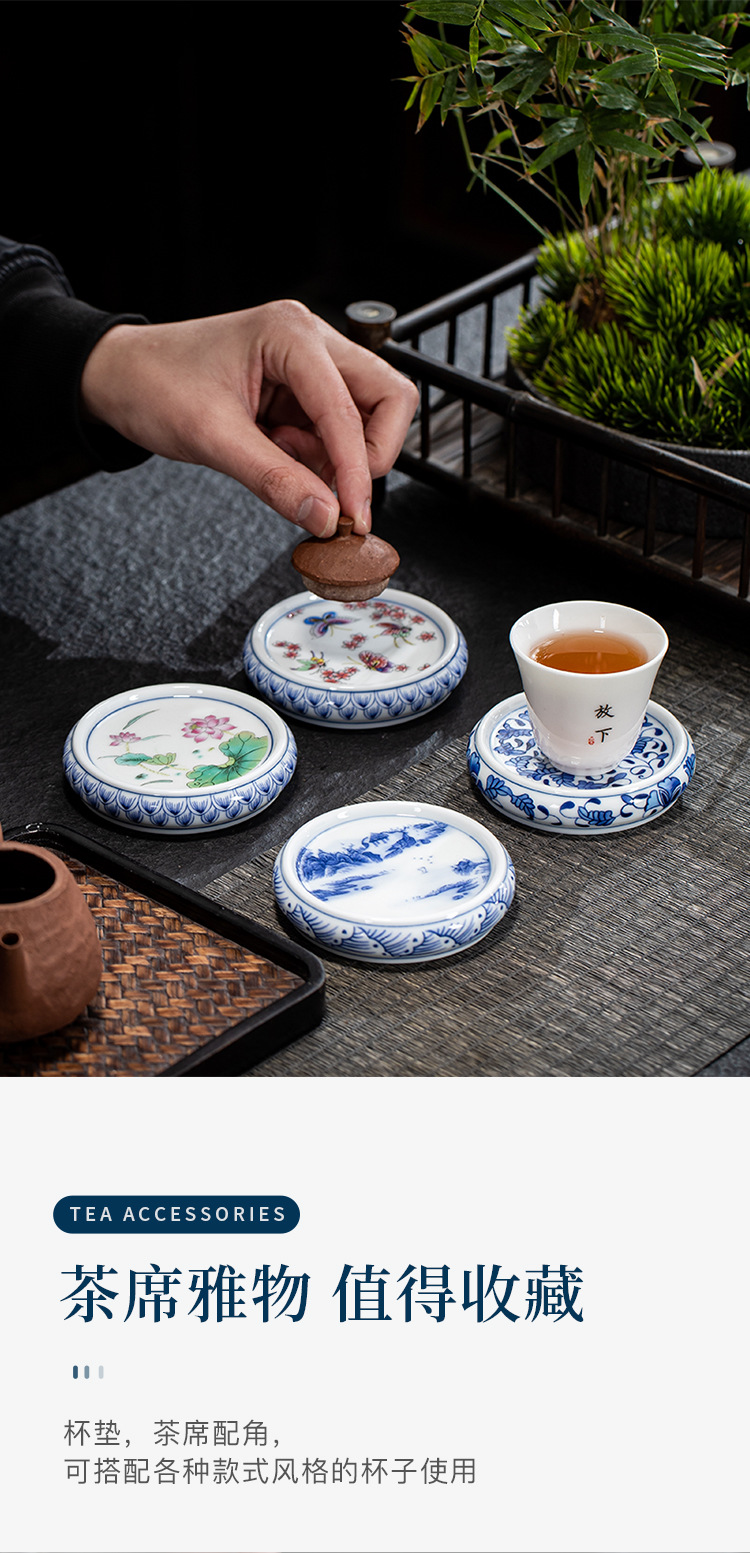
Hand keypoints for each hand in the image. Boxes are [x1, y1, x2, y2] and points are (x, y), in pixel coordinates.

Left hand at [80, 300, 417, 534]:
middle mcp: (310, 341)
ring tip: (288, 462)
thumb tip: (325, 516)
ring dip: (342, 457)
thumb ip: (273, 480)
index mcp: (290, 335)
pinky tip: (282, 455)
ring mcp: (310, 364)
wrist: (120, 377)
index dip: (358, 469)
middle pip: (387, 397)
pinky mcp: (303, 391)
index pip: (350, 408)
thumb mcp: (212, 438)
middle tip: (340, 493)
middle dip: (370, 453)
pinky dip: (322, 457)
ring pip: (370, 415)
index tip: (353, 517)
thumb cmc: (154, 384)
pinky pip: (338, 430)